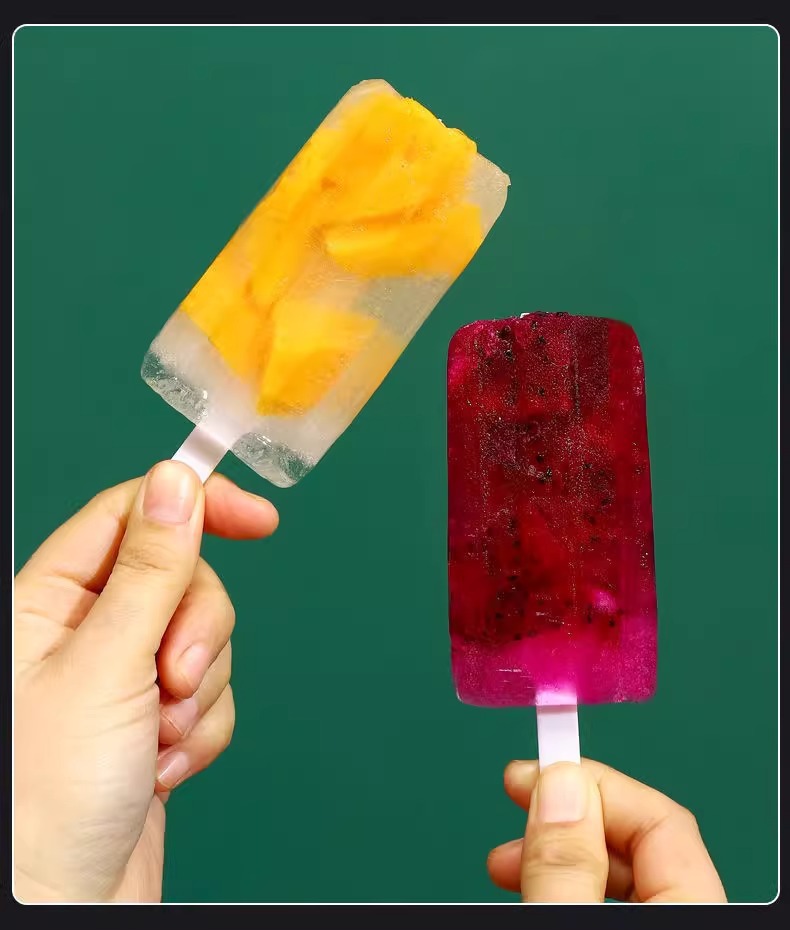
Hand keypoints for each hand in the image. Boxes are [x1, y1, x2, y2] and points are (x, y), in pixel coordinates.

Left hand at [13, 462, 278, 902]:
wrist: (65, 906)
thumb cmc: (47, 800)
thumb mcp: (106, 665)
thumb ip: (150, 568)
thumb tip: (176, 482)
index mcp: (51, 600)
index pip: (134, 514)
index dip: (197, 506)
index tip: (258, 518)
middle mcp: (88, 631)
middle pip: (183, 579)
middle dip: (198, 631)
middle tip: (175, 679)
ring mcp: (126, 677)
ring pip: (206, 638)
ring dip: (200, 693)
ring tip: (159, 741)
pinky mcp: (158, 720)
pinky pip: (213, 694)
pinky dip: (203, 731)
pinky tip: (165, 769)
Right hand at [487, 759, 726, 902]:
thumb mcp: (567, 926)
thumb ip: (568, 865)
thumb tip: (562, 784)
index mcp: (695, 907)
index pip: (660, 818)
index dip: (594, 784)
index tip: (533, 773)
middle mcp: (691, 915)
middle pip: (638, 845)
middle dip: (566, 817)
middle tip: (512, 803)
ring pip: (619, 879)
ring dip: (558, 854)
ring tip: (504, 861)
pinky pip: (612, 905)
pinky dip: (567, 888)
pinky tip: (533, 887)